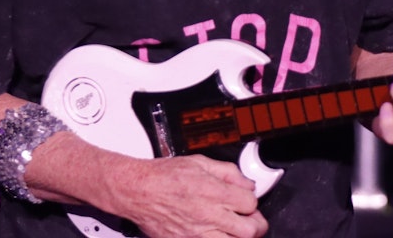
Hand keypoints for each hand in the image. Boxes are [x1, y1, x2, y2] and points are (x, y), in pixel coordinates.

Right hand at [111, 154, 268, 237]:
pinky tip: (215, 232)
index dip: (251, 201)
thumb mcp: (199, 162)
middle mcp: (207, 215)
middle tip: (251, 220)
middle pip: (249, 230)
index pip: (250, 203)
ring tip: (234, 229)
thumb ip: (228, 172)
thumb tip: (246, 183)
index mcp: (213, 192)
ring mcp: (196, 233)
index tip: (246, 200)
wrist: (137, 191)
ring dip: (237, 236)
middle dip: (256, 225)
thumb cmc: (164, 176)